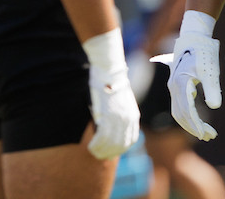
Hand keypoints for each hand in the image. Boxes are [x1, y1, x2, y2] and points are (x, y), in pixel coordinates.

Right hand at [82, 28, 140, 159]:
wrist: (109, 68)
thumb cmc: (110, 82)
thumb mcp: (120, 101)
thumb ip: (118, 115)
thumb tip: (107, 126)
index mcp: (134, 116)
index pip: (130, 140)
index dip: (120, 149)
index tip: (110, 152)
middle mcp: (129, 120)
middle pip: (121, 145)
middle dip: (110, 153)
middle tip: (99, 155)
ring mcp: (119, 118)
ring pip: (111, 143)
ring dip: (101, 151)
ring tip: (93, 151)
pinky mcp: (109, 115)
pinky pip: (103, 137)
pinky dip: (97, 145)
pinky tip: (90, 146)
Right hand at [153, 10, 221, 140]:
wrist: (193, 37)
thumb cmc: (203, 52)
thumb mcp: (210, 70)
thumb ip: (212, 88)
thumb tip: (215, 106)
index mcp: (180, 84)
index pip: (187, 111)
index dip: (196, 125)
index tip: (207, 135)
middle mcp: (173, 87)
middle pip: (181, 115)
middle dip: (194, 128)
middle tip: (211, 136)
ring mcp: (173, 86)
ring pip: (178, 111)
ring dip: (191, 123)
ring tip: (206, 132)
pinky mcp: (176, 85)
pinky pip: (179, 105)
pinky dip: (187, 115)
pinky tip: (198, 120)